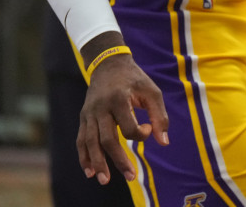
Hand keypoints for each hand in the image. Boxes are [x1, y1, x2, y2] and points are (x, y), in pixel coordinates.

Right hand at [77, 46, 168, 183]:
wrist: (108, 63)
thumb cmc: (134, 79)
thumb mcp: (152, 91)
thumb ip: (159, 115)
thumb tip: (164, 142)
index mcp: (118, 99)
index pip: (128, 127)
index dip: (141, 134)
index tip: (149, 128)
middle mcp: (100, 107)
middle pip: (107, 139)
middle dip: (119, 160)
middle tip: (131, 177)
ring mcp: (89, 113)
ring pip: (90, 142)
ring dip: (97, 163)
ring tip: (104, 180)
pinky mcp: (84, 117)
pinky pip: (81, 140)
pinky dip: (84, 156)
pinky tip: (89, 171)